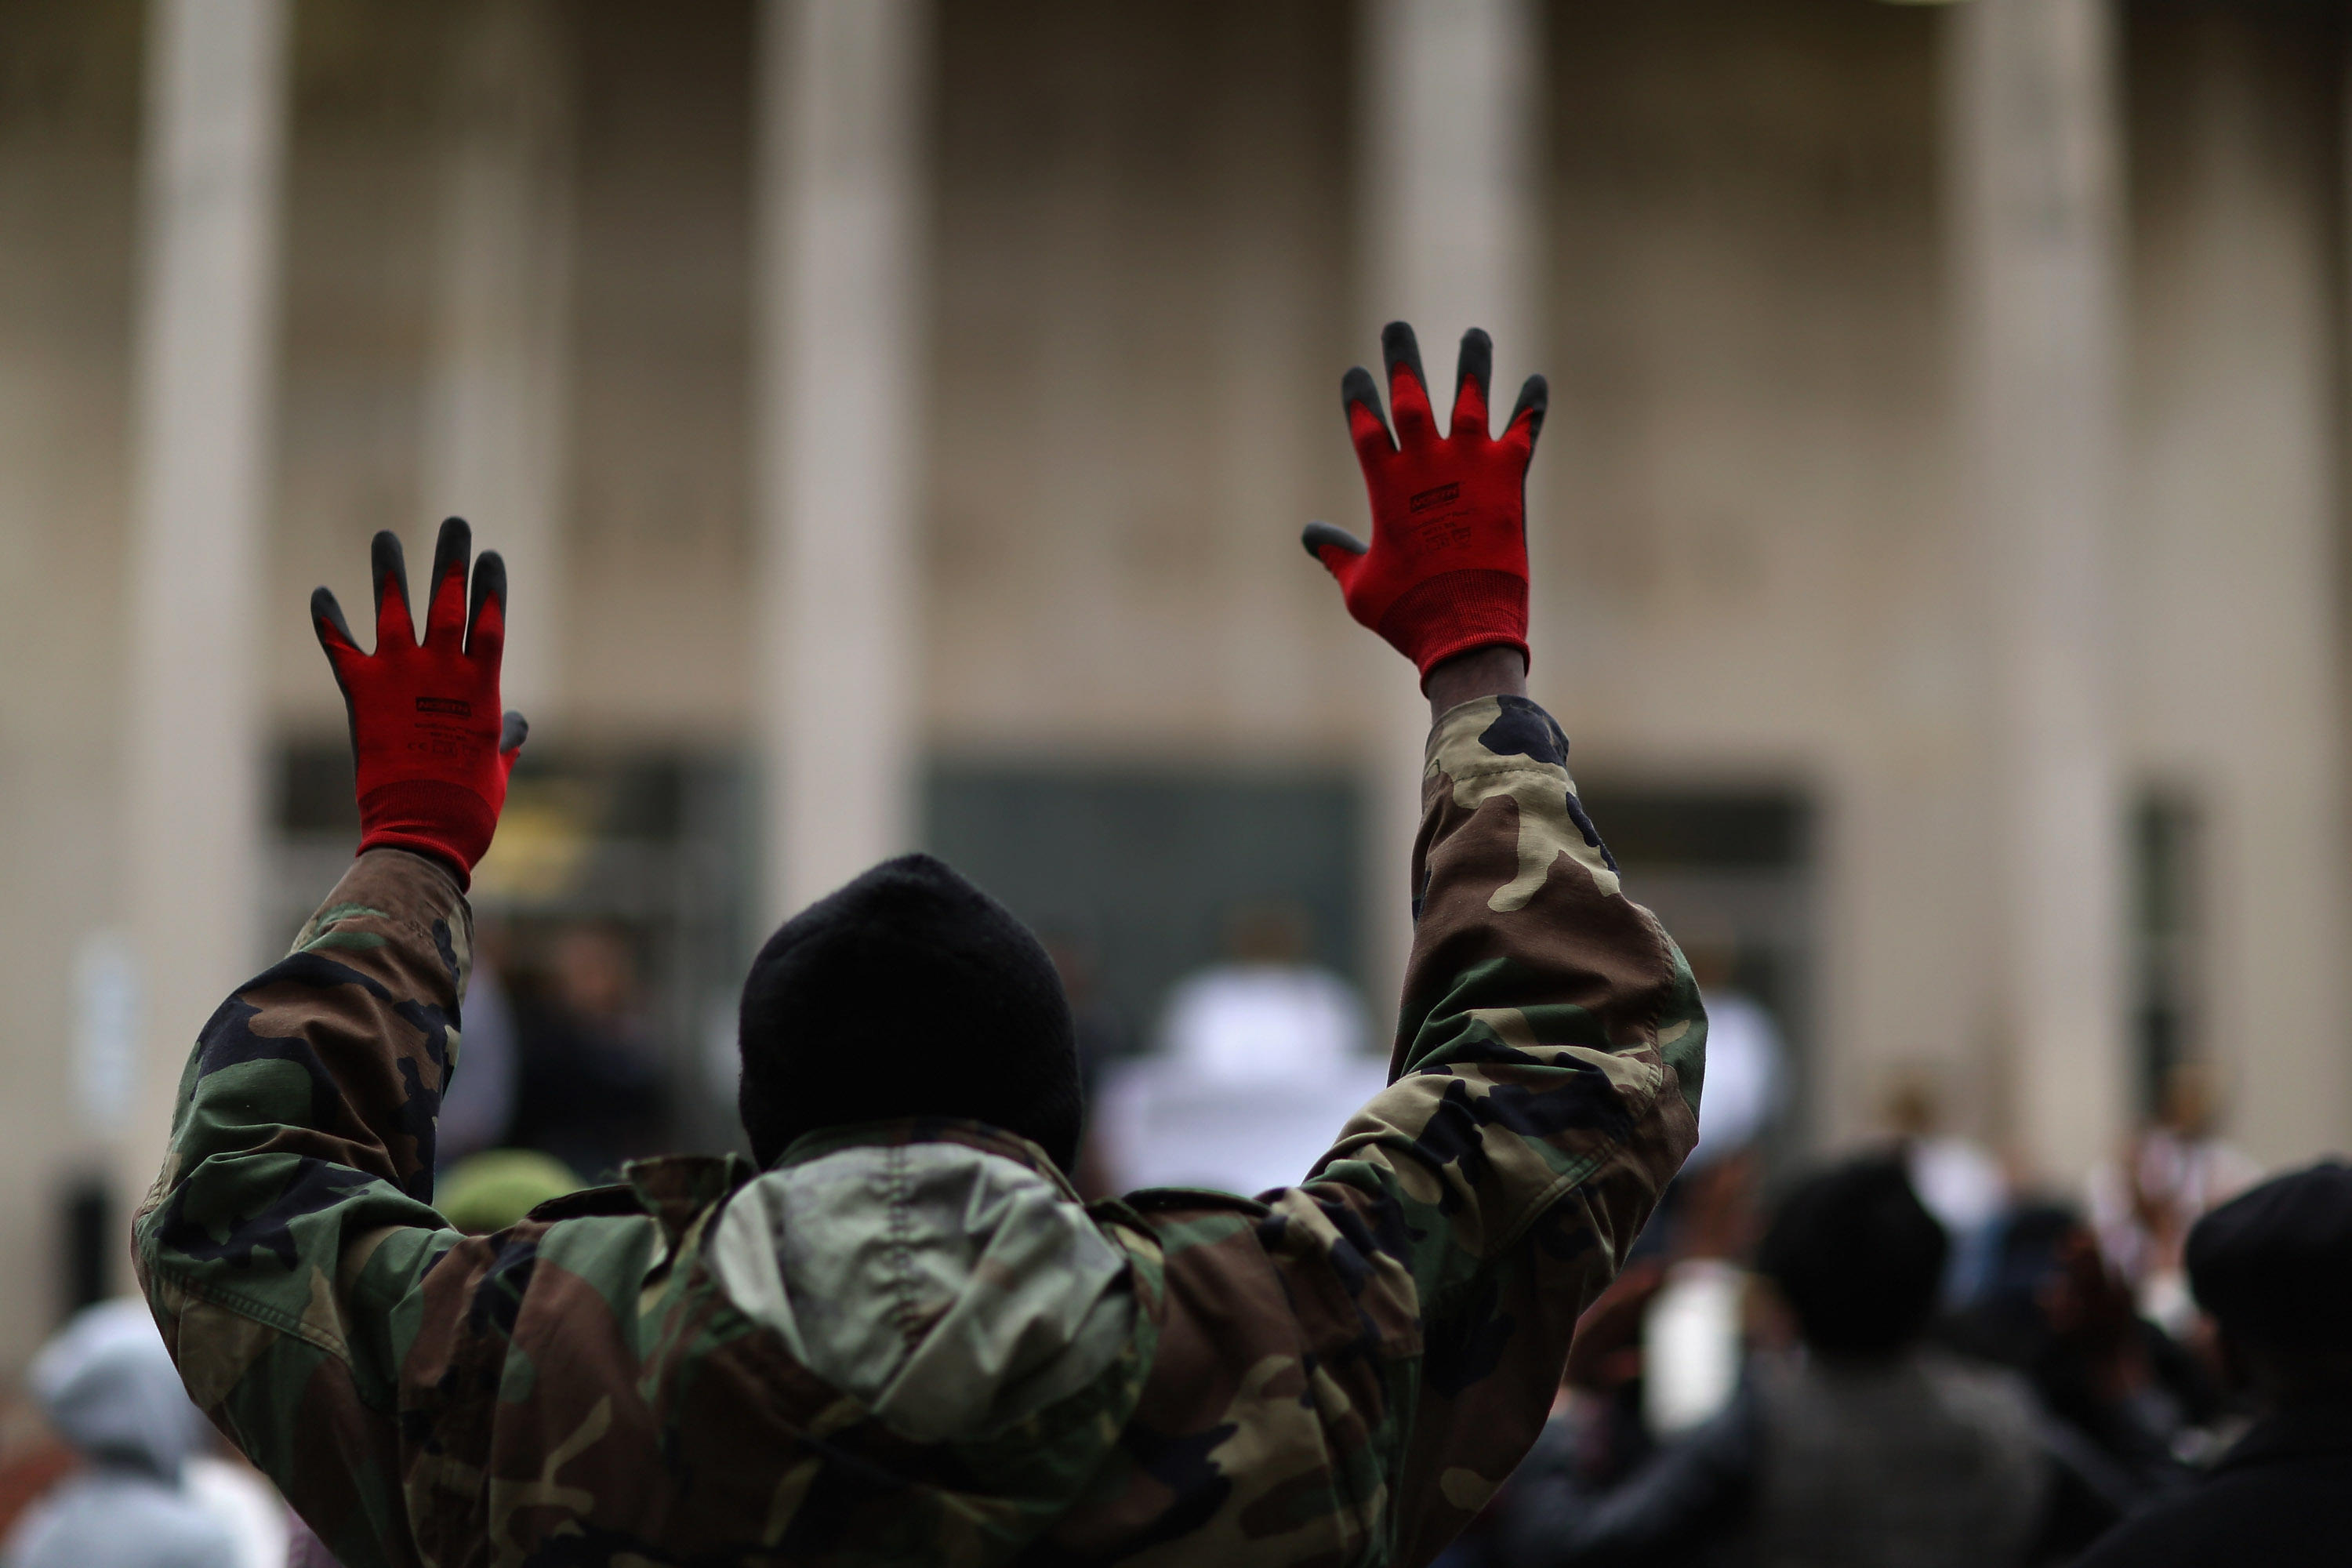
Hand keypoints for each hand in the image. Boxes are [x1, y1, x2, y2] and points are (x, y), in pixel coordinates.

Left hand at [312, 518, 525, 885]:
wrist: (422, 825)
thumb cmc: (470, 803)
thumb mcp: (497, 765)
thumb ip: (505, 737)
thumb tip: (517, 725)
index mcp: (481, 684)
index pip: (490, 619)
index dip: (492, 586)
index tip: (491, 556)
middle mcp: (441, 669)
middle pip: (448, 600)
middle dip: (451, 559)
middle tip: (454, 524)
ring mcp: (399, 676)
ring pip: (393, 608)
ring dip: (389, 571)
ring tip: (385, 537)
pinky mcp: (360, 692)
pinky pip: (339, 646)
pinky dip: (328, 619)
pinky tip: (320, 593)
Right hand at [1303, 321, 1546, 686]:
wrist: (1467, 628)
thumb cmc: (1409, 612)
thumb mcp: (1360, 586)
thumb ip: (1336, 554)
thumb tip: (1309, 536)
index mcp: (1386, 486)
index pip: (1365, 424)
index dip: (1358, 396)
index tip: (1354, 373)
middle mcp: (1427, 464)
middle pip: (1411, 396)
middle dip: (1402, 360)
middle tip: (1397, 328)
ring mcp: (1471, 465)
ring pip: (1471, 398)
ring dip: (1472, 364)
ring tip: (1474, 335)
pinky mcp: (1510, 478)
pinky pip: (1524, 430)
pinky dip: (1531, 405)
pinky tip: (1537, 382)